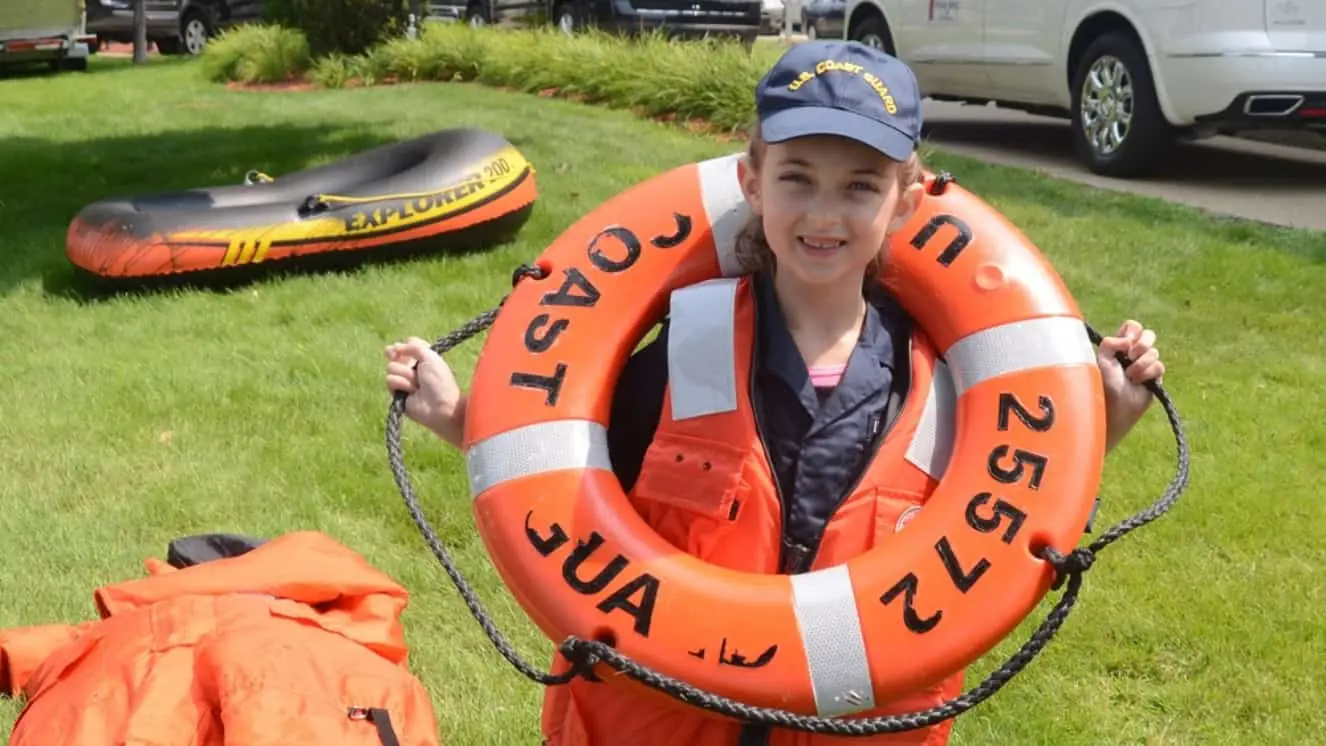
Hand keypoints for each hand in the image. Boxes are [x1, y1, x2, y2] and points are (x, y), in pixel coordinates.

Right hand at [384, 337, 464, 446]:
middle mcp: (412, 368)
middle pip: (394, 355)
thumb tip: (396, 346)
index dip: (404, 346)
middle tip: (407, 362)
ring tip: (417, 384)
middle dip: (401, 358)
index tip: (405, 347)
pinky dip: (402, 384)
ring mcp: (403, 380)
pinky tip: (412, 392)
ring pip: (391, 367)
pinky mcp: (396, 393)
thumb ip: (414, 346)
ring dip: (406, 374)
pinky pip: (390, 380)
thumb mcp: (430, 357)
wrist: (439, 405)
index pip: (406, 346)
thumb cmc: (439, 380)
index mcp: (423, 358)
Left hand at [1096, 320, 1164, 449]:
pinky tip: (1138, 382)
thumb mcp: (1101, 359)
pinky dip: (1148, 373)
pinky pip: (1159, 366)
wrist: (1114, 406)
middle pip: (1149, 334)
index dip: (1132, 330)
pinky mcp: (1155, 377)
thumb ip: (1110, 342)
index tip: (1126, 341)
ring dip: (1141, 364)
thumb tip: (1129, 341)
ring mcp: (1145, 364)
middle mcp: (1133, 353)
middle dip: (1142, 344)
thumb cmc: (1103, 384)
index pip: (1132, 327)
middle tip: (1131, 355)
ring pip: (1154, 352)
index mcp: (1119, 346)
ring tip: (1130, 376)